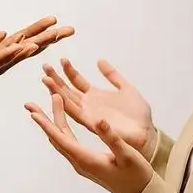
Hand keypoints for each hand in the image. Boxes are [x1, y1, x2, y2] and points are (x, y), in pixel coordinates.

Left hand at [26, 94, 152, 192]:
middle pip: (57, 138)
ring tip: (45, 107)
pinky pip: (68, 143)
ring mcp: (82, 164)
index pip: (61, 139)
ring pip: (61, 140)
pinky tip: (61, 120)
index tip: (33, 111)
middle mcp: (80, 163)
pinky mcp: (86, 163)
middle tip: (32, 102)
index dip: (46, 124)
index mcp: (87, 160)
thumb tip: (99, 120)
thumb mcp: (128, 155)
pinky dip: (61, 129)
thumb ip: (112, 138)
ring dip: (52, 123)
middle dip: (45, 119)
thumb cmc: (138, 176)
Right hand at [41, 58, 156, 157]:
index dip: (69, 70)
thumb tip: (100, 60)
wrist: (147, 133)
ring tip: (46, 80)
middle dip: (56, 78)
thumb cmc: (138, 115)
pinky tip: (59, 97)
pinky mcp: (93, 125)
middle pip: (67, 90)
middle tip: (45, 66)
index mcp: (95, 96)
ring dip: (56, 91)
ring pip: (68, 101)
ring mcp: (89, 115)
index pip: (77, 81)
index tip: (61, 59)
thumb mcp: (126, 88)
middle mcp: (88, 105)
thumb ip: (112, 75)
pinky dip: (67, 106)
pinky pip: (77, 115)